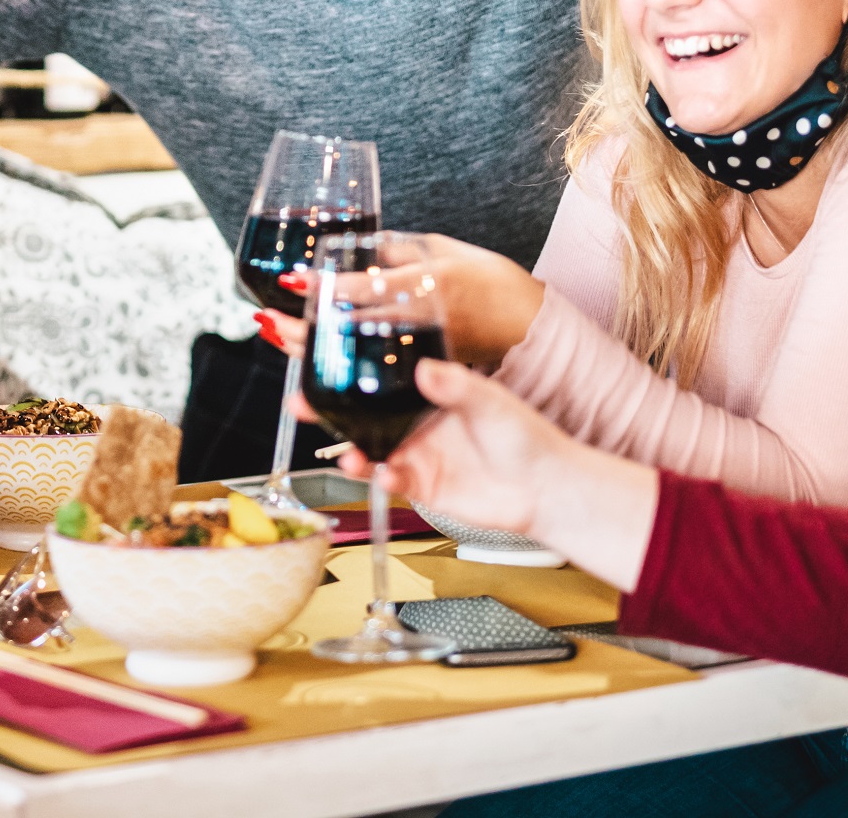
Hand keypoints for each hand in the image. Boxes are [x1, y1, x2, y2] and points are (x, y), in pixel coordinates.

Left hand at [253, 236, 542, 370]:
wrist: (530, 328)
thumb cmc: (493, 282)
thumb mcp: (447, 250)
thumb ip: (401, 249)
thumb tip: (360, 245)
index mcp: (427, 285)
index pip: (367, 288)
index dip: (326, 286)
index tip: (290, 281)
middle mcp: (419, 323)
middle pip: (351, 330)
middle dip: (304, 331)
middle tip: (267, 323)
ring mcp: (420, 355)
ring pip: (357, 361)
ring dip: (315, 357)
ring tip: (278, 345)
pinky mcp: (424, 376)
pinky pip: (378, 382)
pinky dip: (344, 379)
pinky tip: (316, 376)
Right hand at [308, 359, 560, 537]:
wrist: (547, 490)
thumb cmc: (527, 439)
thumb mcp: (491, 403)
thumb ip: (455, 386)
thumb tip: (424, 369)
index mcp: (430, 393)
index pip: (381, 377)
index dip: (350, 370)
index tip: (322, 358)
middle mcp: (417, 423)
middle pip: (362, 414)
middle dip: (328, 410)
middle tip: (301, 403)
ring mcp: (417, 455)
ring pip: (369, 450)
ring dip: (350, 451)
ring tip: (346, 455)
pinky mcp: (422, 486)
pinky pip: (390, 482)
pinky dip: (381, 479)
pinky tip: (384, 475)